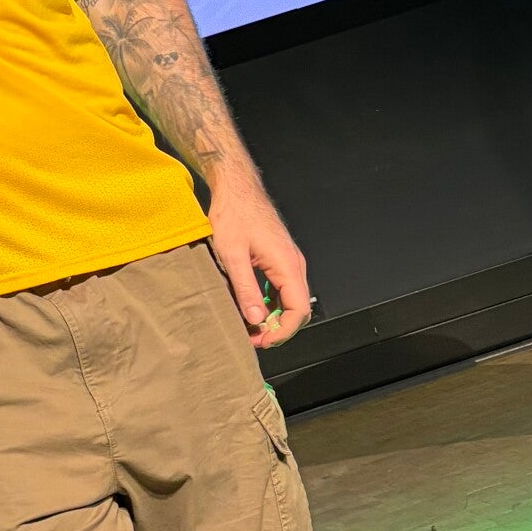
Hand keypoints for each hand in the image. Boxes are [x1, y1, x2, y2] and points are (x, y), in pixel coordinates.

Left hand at [207, 167, 311, 348]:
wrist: (236, 189)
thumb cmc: (234, 215)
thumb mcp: (232, 255)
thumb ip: (245, 289)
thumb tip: (256, 320)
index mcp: (287, 264)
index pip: (299, 310)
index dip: (283, 332)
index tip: (262, 341)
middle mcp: (293, 264)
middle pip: (297, 309)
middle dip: (278, 329)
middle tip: (252, 338)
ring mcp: (288, 262)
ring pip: (290, 301)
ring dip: (273, 318)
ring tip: (248, 326)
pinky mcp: (279, 260)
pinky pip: (281, 289)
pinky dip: (269, 304)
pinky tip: (250, 307)